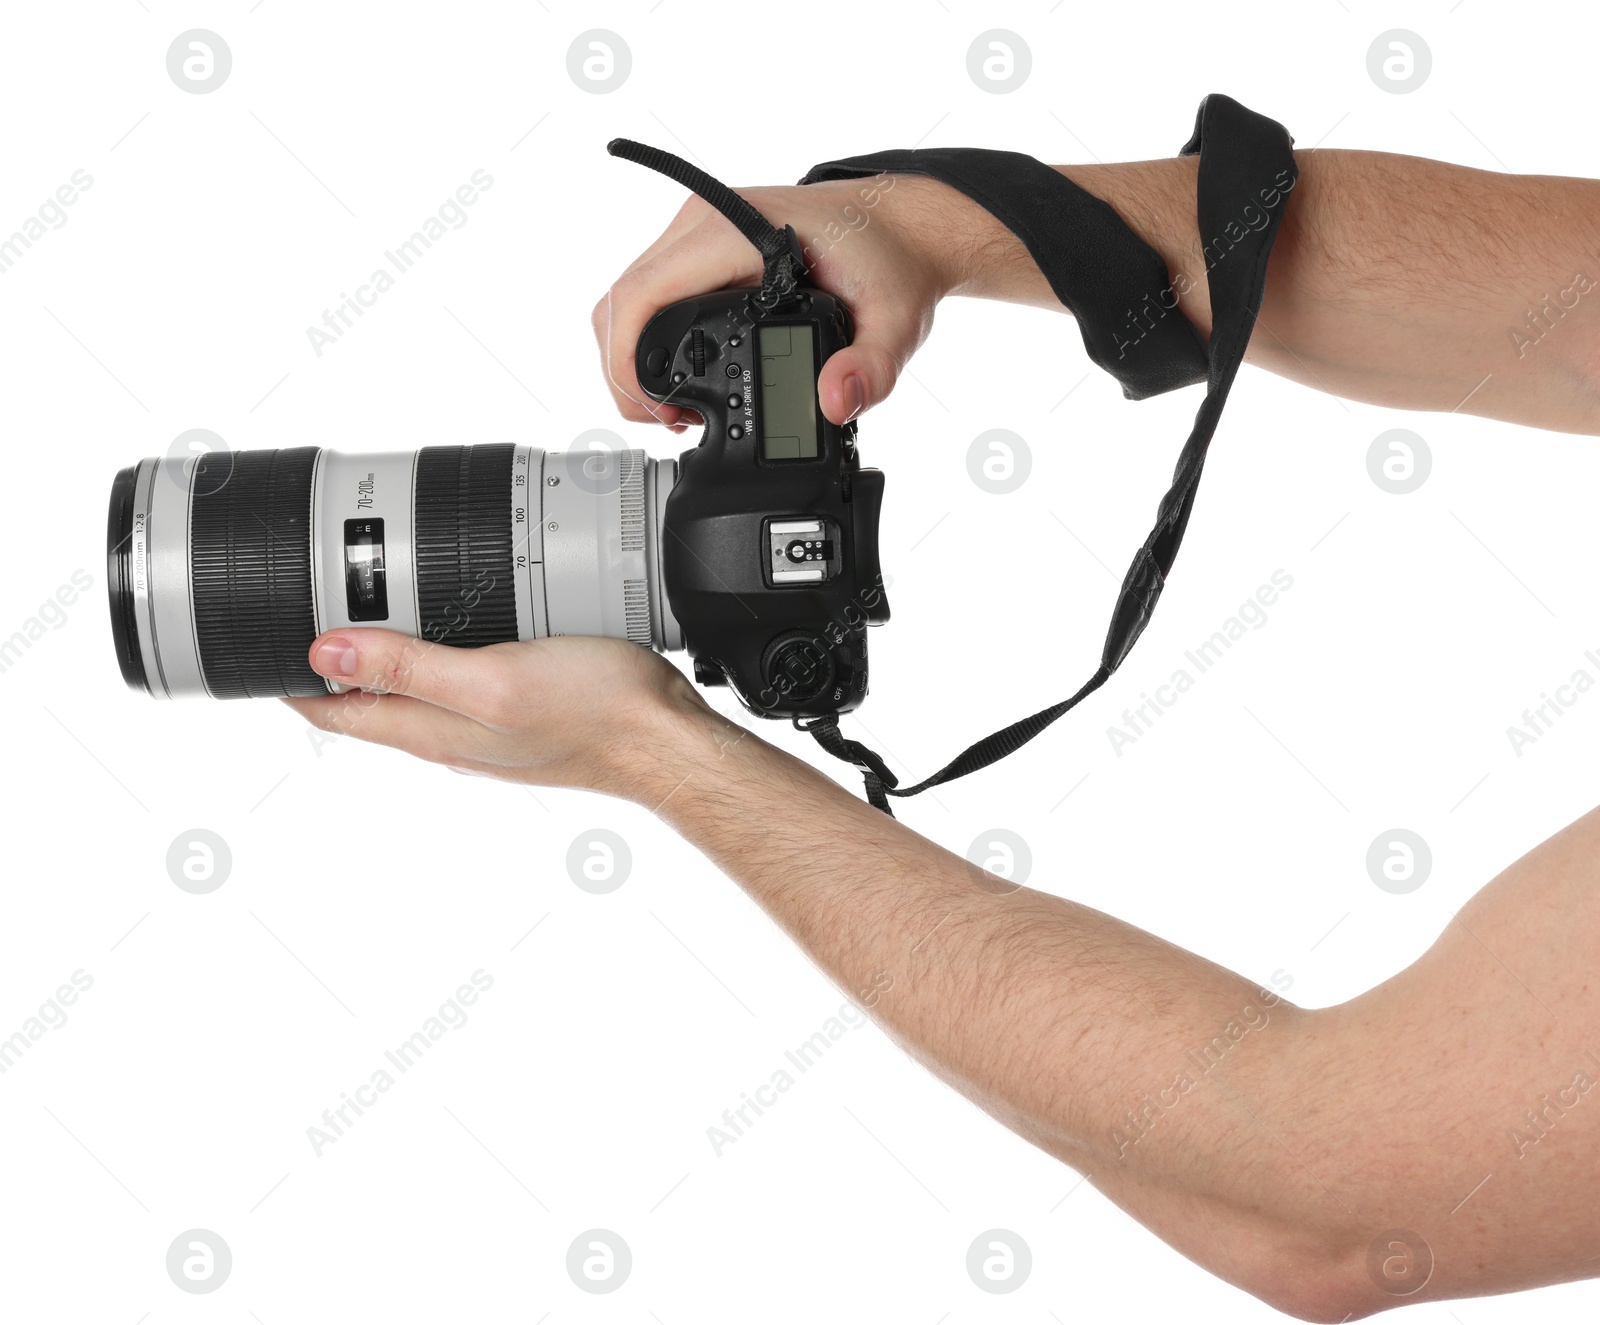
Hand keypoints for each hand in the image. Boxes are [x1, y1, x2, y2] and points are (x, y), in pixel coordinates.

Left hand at [282, 628, 713, 801]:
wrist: (666, 740)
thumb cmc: (594, 713)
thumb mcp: (489, 680)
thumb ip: (408, 667)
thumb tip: (324, 653)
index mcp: (430, 731)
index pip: (332, 711)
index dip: (287, 680)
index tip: (256, 644)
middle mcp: (449, 735)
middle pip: (365, 701)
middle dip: (328, 662)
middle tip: (303, 609)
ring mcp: (484, 728)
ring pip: (410, 691)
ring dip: (380, 658)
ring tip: (362, 611)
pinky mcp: (519, 713)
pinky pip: (456, 684)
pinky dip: (434, 656)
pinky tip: (453, 628)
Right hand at [592, 173, 971, 429]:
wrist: (898, 226)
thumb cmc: (889, 261)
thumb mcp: (895, 322)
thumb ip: (871, 368)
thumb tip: (833, 402)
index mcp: (738, 230)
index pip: (644, 293)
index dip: (629, 362)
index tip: (662, 413)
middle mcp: (705, 222)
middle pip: (621, 302)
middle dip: (628, 375)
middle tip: (673, 422)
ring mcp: (695, 231)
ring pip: (626, 300)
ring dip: (632, 361)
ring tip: (677, 408)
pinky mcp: (696, 248)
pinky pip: (647, 296)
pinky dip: (647, 343)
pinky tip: (682, 378)